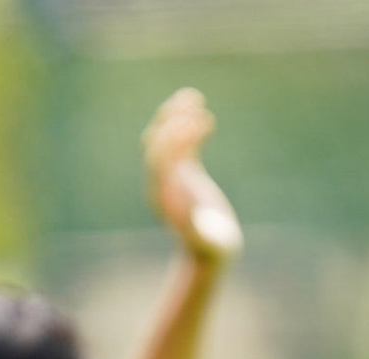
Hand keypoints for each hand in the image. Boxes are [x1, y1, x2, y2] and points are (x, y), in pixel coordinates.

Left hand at [144, 87, 241, 263]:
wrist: (209, 251)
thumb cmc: (212, 247)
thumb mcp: (210, 241)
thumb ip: (204, 232)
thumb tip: (201, 226)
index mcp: (163, 194)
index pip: (159, 159)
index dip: (174, 139)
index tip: (196, 124)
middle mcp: (162, 181)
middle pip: (156, 144)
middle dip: (171, 122)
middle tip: (192, 102)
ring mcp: (172, 175)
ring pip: (166, 139)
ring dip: (176, 117)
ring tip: (193, 96)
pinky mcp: (185, 171)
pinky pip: (182, 144)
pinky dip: (190, 127)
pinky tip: (206, 115)